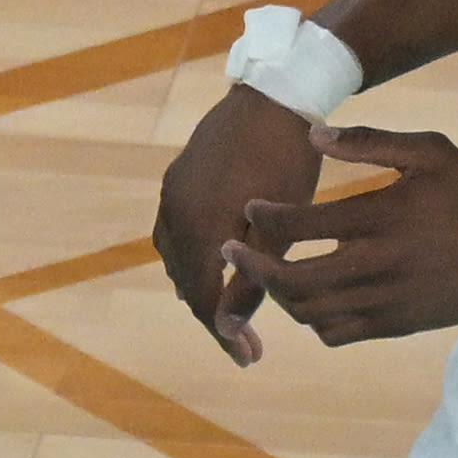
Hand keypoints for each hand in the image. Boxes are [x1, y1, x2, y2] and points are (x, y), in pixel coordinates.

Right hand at [152, 87, 325, 368]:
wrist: (272, 97)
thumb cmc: (286, 164)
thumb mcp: (278, 228)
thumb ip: (251, 279)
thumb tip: (227, 326)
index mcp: (196, 228)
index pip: (201, 299)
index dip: (223, 334)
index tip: (249, 359)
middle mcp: (174, 212)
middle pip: (185, 281)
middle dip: (213, 314)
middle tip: (247, 342)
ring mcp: (172, 192)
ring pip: (178, 256)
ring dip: (201, 285)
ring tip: (231, 306)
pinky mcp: (178, 177)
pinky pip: (177, 230)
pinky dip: (195, 256)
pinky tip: (218, 259)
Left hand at [234, 127, 457, 346]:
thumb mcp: (430, 151)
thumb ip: (369, 141)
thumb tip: (313, 133)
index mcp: (381, 219)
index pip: (301, 225)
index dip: (266, 218)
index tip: (250, 209)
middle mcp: (379, 266)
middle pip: (294, 280)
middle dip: (253, 266)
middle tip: (233, 249)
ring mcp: (389, 302)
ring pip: (312, 313)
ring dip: (281, 295)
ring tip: (269, 273)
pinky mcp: (400, 325)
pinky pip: (340, 334)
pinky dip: (314, 320)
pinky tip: (309, 298)